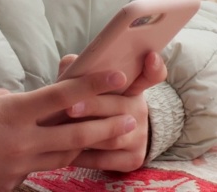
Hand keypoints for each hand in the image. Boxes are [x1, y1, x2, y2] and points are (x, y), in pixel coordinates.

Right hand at [0, 70, 137, 191]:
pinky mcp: (10, 184)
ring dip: (87, 147)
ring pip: (64, 156)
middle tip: (130, 120)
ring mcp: (18, 165)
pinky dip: (51, 162)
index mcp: (14, 112)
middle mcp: (22, 140)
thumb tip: (24, 100)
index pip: (63, 95)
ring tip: (108, 138)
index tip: (117, 77)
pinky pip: (39, 172)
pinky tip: (64, 156)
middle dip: (106, 126)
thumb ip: (9, 101)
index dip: (93, 84)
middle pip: (75, 134)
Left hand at [55, 51, 167, 171]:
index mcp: (133, 88)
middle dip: (93, 106)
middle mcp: (140, 111)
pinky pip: (104, 160)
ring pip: (112, 137)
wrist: (116, 138)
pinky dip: (83, 156)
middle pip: (119, 107)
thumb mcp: (95, 87)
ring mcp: (139, 137)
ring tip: (63, 130)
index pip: (152, 75)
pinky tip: (64, 151)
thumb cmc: (97, 104)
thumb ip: (82, 73)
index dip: (154, 67)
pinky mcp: (133, 160)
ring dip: (87, 133)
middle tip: (69, 107)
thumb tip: (69, 62)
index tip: (150, 56)